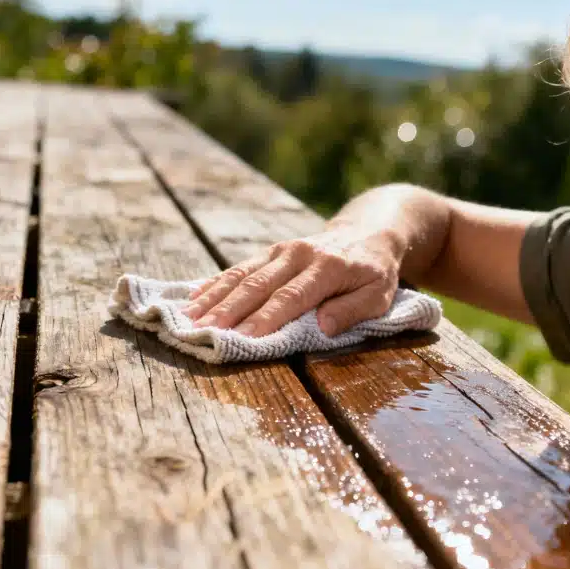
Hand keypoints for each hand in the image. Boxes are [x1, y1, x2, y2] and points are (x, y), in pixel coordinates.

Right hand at [183, 226, 401, 337]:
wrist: (368, 230)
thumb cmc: (374, 271)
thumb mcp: (380, 294)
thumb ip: (354, 310)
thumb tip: (323, 326)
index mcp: (327, 267)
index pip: (291, 296)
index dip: (266, 318)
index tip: (243, 338)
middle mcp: (298, 254)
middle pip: (258, 285)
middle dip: (229, 310)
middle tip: (204, 330)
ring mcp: (281, 251)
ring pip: (242, 275)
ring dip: (214, 297)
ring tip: (189, 317)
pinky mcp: (270, 252)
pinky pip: (239, 268)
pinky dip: (215, 283)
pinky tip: (194, 296)